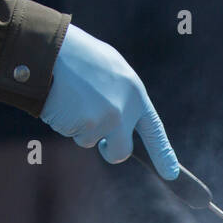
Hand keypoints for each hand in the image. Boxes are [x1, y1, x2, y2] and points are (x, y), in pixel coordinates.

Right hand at [41, 24, 177, 176]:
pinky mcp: (86, 127)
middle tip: (102, 143)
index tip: (171, 173)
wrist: (51, 49)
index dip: (162, 154)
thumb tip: (120, 124)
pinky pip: (72, 133)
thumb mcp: (110, 70)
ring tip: (70, 98)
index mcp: (135, 93)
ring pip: (90, 141)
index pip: (153, 130)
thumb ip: (120, 96)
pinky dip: (64, 121)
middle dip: (110, 150)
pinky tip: (61, 100)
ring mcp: (106, 120)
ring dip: (79, 127)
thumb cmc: (76, 55)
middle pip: (121, 151)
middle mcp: (125, 110)